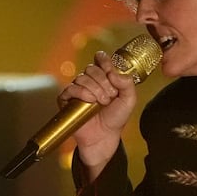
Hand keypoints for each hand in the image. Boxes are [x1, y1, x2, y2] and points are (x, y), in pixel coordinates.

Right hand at [58, 49, 140, 175]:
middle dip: (102, 81)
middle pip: (91, 68)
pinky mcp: (67, 100)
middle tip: (109, 96)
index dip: (104, 61)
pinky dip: (80, 92)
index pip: (100, 59)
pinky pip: (70, 89)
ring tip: (100, 102)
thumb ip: (127, 83)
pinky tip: (89, 101)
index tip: (109, 69)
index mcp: (104, 77)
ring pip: (81, 78)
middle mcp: (90, 81)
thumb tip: (112, 72)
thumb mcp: (129, 100)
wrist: (105, 136)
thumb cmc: (115, 119)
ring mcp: (78, 90)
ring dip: (93, 89)